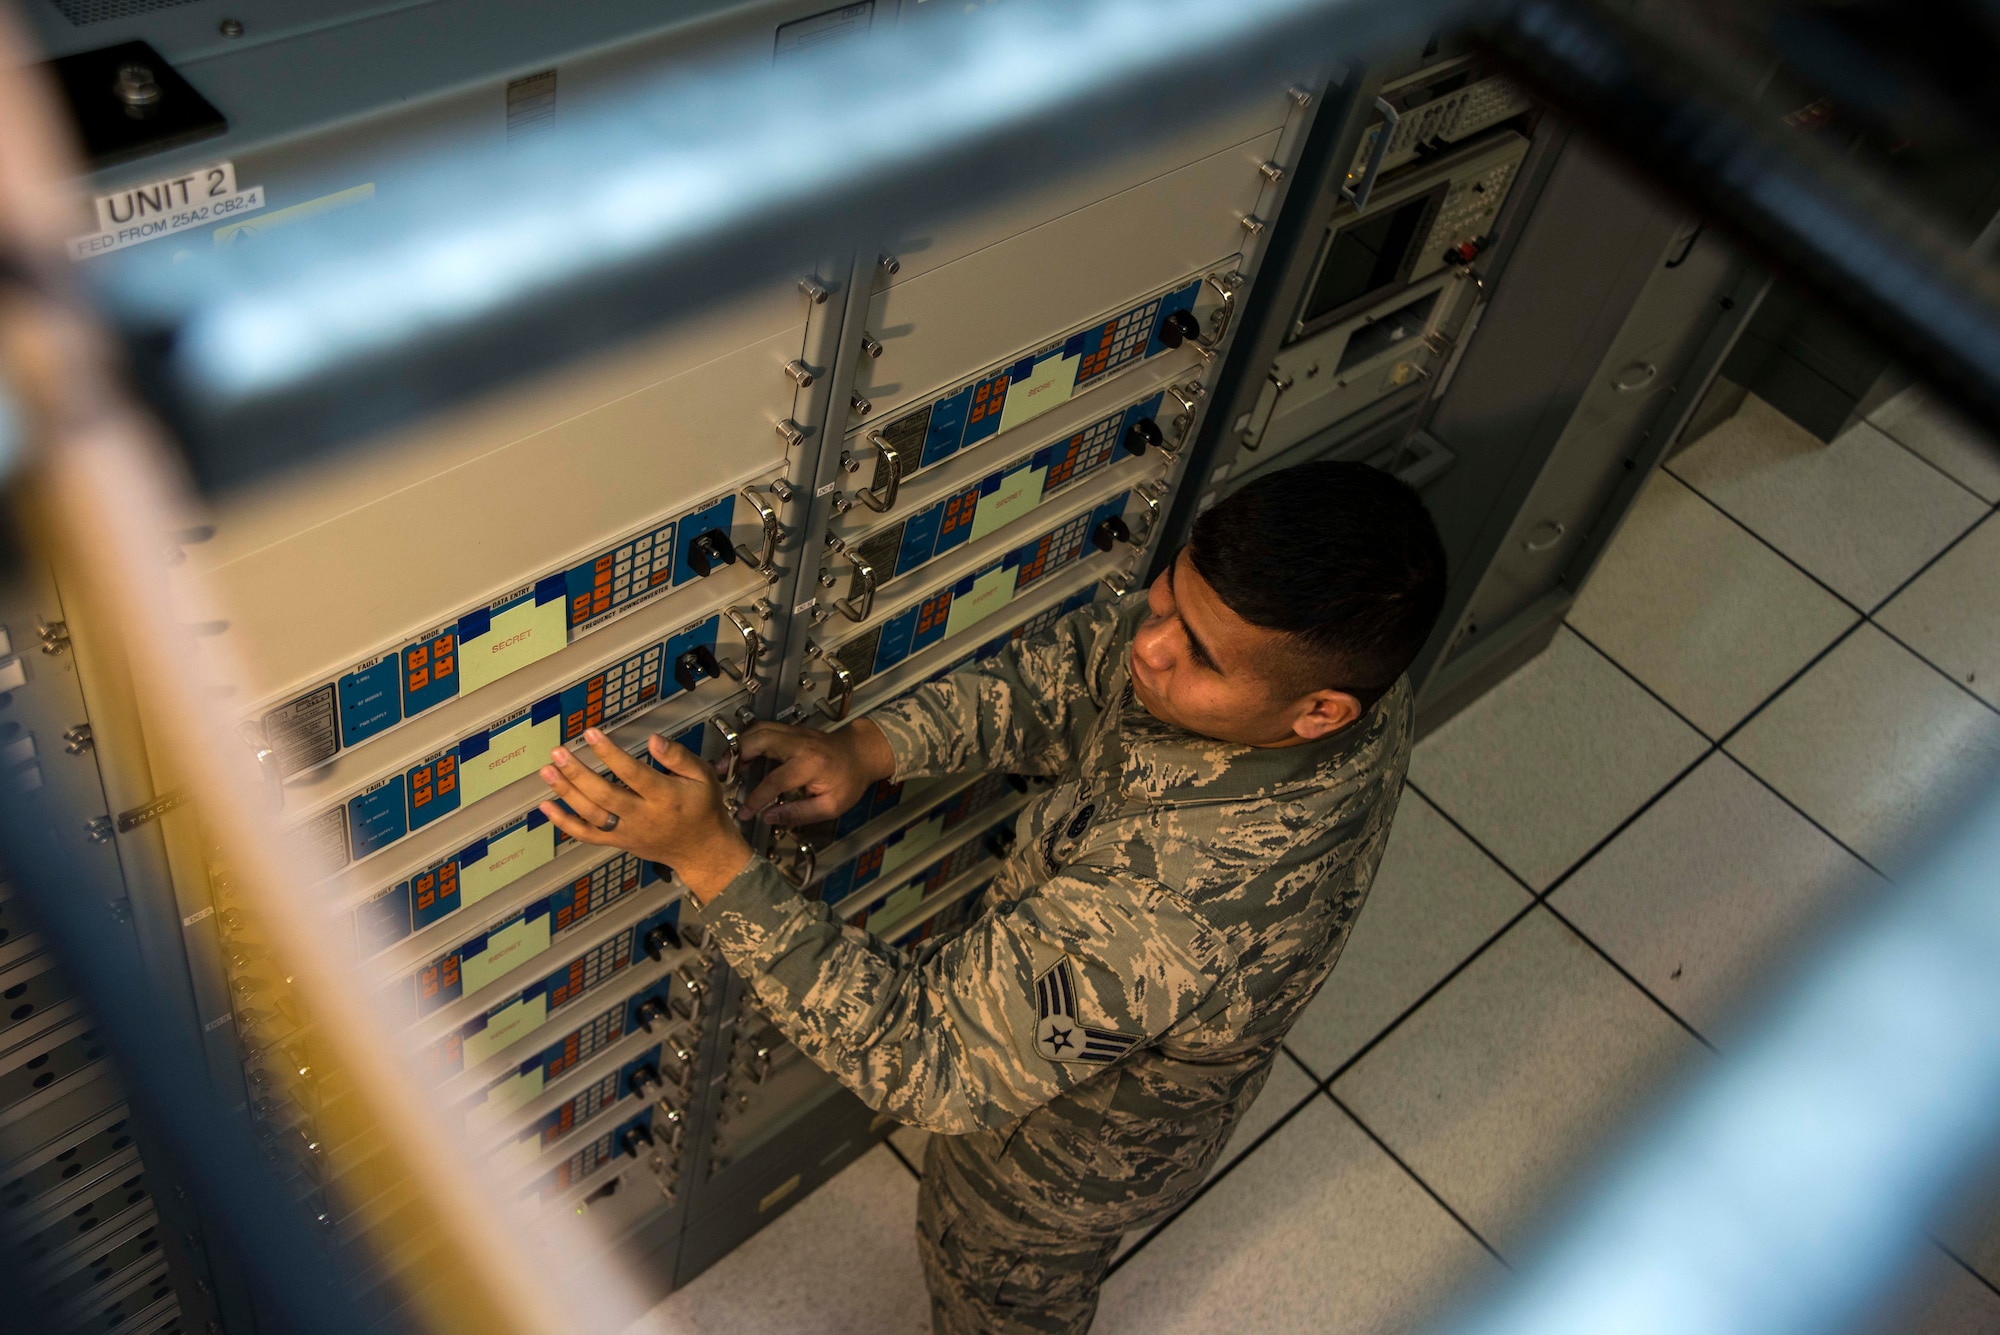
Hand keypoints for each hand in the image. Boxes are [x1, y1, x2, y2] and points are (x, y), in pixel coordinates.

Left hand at [538, 728, 752, 902]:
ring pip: (591, 814)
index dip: (609, 753)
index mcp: (665, 796)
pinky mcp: (618, 842)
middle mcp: (643, 816)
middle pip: (604, 795)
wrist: (701, 851)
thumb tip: (654, 740)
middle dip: (578, 773)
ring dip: (566, 793)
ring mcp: (627, 832)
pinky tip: (546, 806)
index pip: (633, 773)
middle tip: (558, 752)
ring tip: (547, 771)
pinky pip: (587, 835)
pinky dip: (564, 823)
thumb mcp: (703, 776)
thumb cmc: (703, 808)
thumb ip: (678, 757)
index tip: (590, 734)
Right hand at [737, 718, 895, 825]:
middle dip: (737, 756)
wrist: (862, 754)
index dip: (756, 799)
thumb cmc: (848, 782)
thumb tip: (769, 817)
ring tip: (726, 764)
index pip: (774, 781)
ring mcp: (795, 732)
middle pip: (759, 741)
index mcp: (810, 764)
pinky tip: (741, 755)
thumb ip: (798, 813)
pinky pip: (764, 729)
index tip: (743, 813)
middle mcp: (799, 743)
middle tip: (721, 774)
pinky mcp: (792, 730)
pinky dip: (748, 739)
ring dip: (739, 745)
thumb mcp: (830, 806)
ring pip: (759, 729)